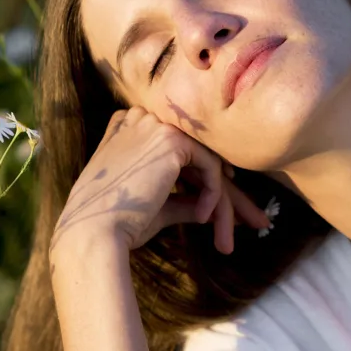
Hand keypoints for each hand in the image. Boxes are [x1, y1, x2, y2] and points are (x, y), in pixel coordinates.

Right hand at [50, 106, 270, 257]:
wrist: (94, 232)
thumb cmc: (115, 223)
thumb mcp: (154, 206)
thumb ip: (182, 200)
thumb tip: (210, 209)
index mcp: (126, 128)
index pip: (180, 149)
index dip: (204, 177)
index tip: (220, 204)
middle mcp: (138, 118)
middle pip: (197, 152)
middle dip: (227, 187)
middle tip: (257, 219)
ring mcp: (153, 125)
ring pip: (207, 159)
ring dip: (225, 197)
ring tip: (243, 226)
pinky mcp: (169, 140)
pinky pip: (209, 165)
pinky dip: (213, 193)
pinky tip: (202, 217)